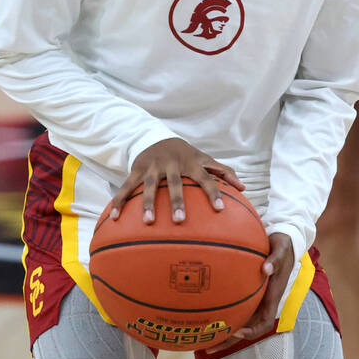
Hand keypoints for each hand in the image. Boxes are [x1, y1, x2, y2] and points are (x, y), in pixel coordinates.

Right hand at [108, 138, 243, 224]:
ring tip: (148, 222)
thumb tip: (243, 188)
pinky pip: (127, 186)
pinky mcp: (137, 169)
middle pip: (175, 183)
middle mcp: (172, 163)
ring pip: (150, 185)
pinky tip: (115, 217)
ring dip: (148, 203)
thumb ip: (223, 172)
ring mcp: (153, 166)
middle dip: (176, 201)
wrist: (156, 136)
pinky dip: (120, 201)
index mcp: (191, 162)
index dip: (213, 192)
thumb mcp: (204, 159)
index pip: (205, 178)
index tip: (220, 209)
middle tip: (179, 221)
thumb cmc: (186, 155)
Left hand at [206, 233, 294, 352]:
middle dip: (229, 339)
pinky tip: (203, 311)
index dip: (253, 331)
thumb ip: (275, 260)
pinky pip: (234, 304)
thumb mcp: (281, 249)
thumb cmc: (282, 246)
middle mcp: (262, 300)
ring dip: (223, 330)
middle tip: (209, 347)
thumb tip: (266, 269)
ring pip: (238, 318)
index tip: (238, 332)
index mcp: (272, 295)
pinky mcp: (247, 290)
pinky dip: (221, 310)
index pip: (265, 321)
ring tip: (201, 338)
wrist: (283, 240)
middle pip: (246, 327)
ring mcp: (254, 297)